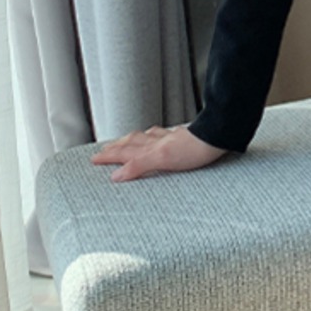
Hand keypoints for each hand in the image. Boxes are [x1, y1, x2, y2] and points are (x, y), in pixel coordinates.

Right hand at [90, 123, 228, 181]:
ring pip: (144, 137)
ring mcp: (169, 139)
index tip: (94, 159)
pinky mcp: (182, 138)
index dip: (109, 156)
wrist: (216, 136)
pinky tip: (156, 135)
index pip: (124, 153)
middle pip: (131, 143)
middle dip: (116, 147)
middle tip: (103, 150)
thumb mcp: (161, 160)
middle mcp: (157, 142)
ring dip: (131, 140)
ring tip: (123, 141)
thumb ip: (138, 166)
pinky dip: (152, 135)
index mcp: (150, 148)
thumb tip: (116, 175)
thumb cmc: (194, 150)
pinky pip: (161, 135)